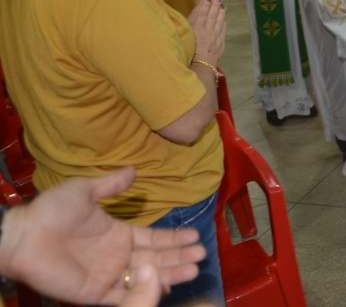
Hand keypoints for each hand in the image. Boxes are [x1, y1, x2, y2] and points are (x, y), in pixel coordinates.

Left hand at [0, 168, 204, 305]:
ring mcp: (107, 276)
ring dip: (170, 273)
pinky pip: (124, 296)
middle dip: (180, 256)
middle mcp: (117, 257)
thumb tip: (134, 171)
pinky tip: (165, 283)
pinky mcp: (94, 293)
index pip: (153, 239)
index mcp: (118, 235)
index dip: (174, 238)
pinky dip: (144, 291)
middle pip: (156, 259)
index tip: (195, 234)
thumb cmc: (51, 212)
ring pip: (146, 277)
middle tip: (202, 253)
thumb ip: (110, 184)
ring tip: (193, 268)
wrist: (23, 235)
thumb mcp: (84, 191)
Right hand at [188, 0, 225, 65]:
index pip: (201, 15)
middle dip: (214, 5)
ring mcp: (215, 38)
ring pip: (218, 22)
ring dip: (220, 12)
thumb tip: (196, 13)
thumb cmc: (188, 54)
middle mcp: (207, 32)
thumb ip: (190, 25)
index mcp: (196, 30)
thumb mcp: (185, 37)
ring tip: (222, 4)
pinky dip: (223, 24)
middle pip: (211, 16)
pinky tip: (223, 19)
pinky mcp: (221, 44)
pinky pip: (222, 31)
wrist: (200, 68)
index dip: (203, 5)